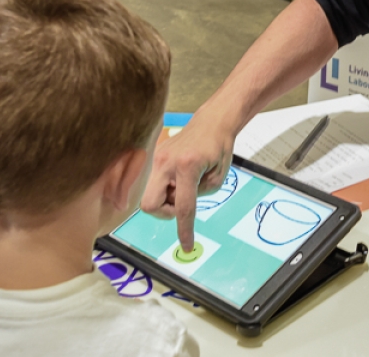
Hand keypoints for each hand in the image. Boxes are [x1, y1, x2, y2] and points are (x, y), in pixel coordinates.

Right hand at [141, 117, 234, 251]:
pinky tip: (178, 176)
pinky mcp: (154, 156)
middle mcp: (166, 162)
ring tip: (183, 184)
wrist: (211, 122)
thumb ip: (198, 196)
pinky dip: (166, 186)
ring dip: (166, 198)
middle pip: (149, 205)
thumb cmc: (218, 148)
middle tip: (181, 203)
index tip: (186, 246)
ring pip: (150, 195)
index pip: (182, 208)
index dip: (184, 231)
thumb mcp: (217, 178)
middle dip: (164, 212)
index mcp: (187, 167)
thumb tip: (179, 208)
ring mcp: (157, 158)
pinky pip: (154, 182)